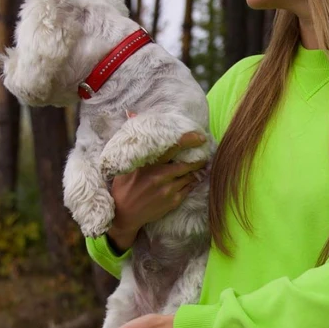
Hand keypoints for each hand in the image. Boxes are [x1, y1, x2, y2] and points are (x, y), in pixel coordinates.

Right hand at [107, 127, 208, 247]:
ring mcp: (167, 190)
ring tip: (201, 164)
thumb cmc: (123, 186)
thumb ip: (133, 141)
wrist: (124, 215)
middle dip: (198, 159)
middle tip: (205, 152)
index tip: (199, 136)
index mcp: (148, 164)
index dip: (188, 141)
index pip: (171, 148)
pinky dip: (192, 182)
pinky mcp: (173, 201)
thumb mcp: (125, 163)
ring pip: (190, 176)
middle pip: (186, 164)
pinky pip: (188, 188)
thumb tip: (131, 113)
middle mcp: (159, 176)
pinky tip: (193, 178)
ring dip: (197, 170)